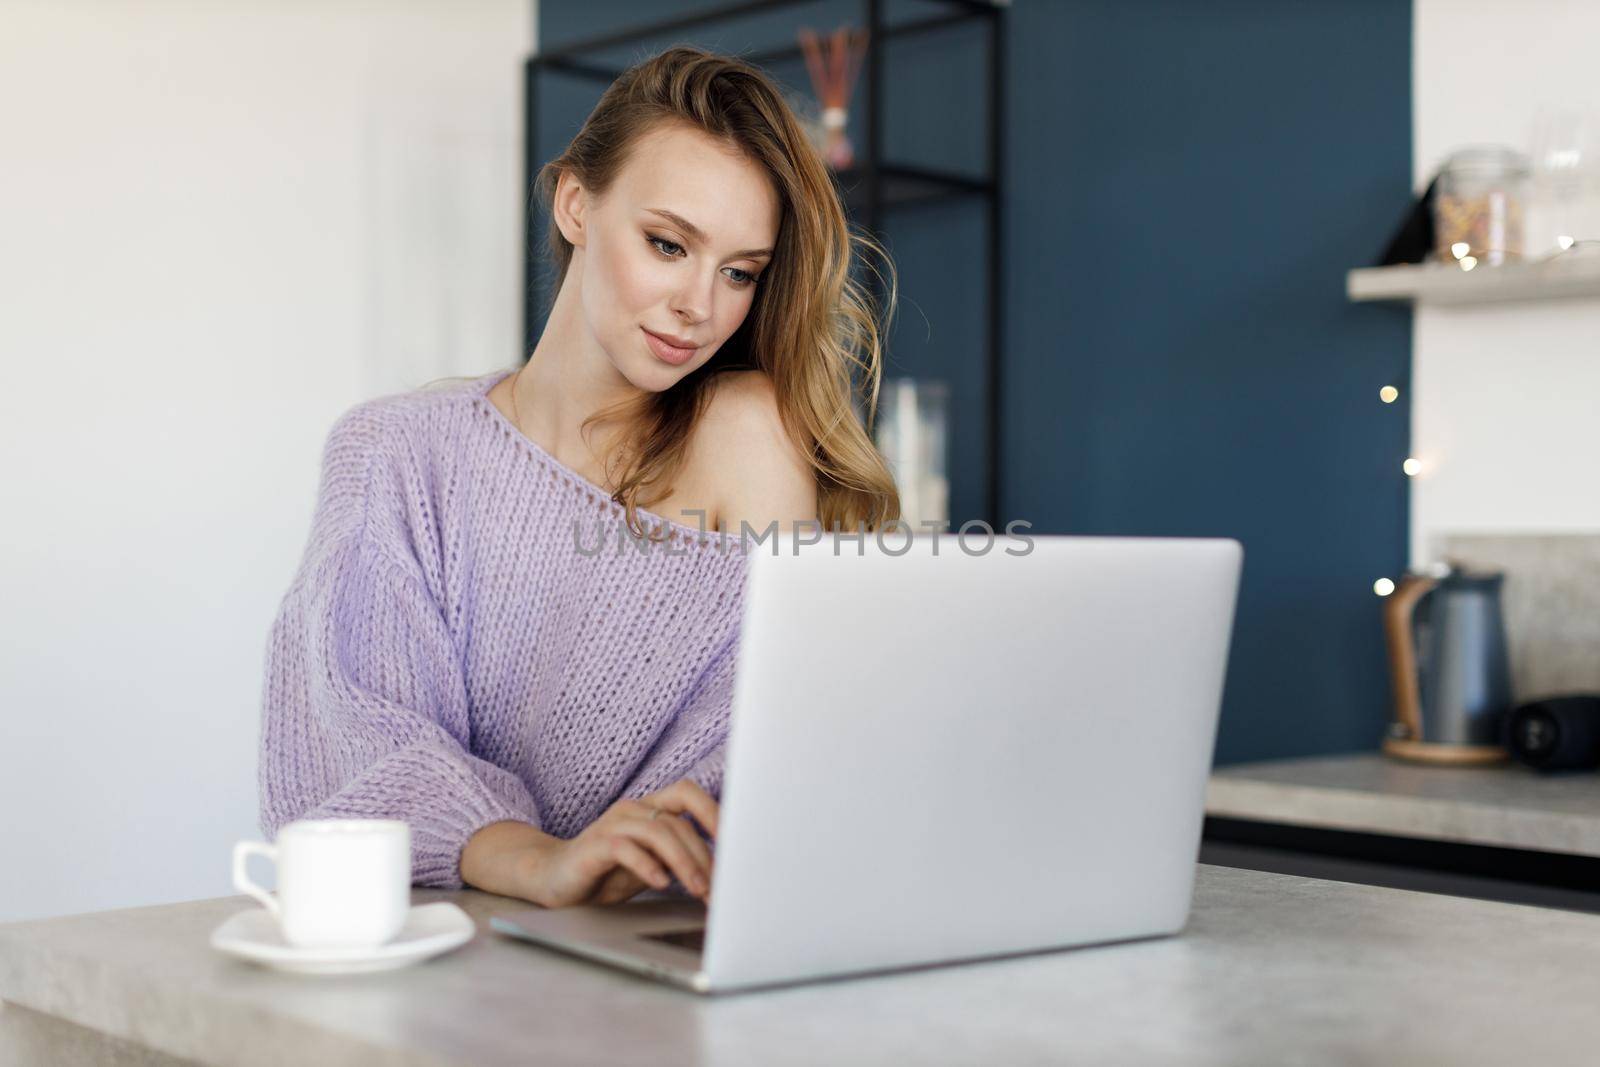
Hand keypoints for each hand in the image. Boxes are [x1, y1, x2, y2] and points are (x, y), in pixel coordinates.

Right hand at [521, 779, 718, 908]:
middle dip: (704, 855)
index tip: (737, 843)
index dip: (714, 811)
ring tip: (697, 889)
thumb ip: (679, 861)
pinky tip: (660, 883)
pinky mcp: (595, 845)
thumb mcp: (650, 865)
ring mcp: (613, 824)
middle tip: (718, 887)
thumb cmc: (607, 873)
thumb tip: (722, 874)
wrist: (554, 879)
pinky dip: (647, 865)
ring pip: (658, 831)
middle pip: (679, 822)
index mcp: (650, 808)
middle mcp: (633, 809)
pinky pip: (625, 847)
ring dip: (684, 862)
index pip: (688, 793)